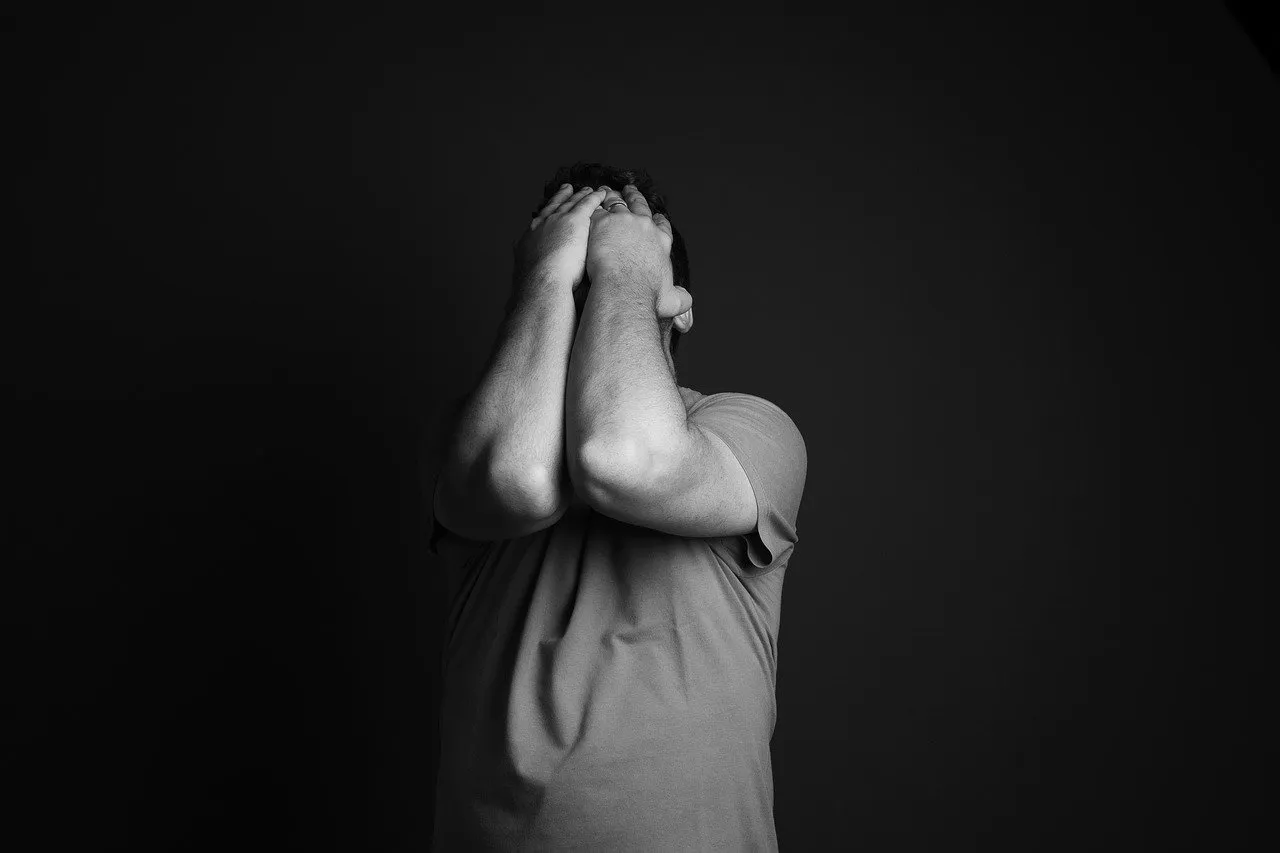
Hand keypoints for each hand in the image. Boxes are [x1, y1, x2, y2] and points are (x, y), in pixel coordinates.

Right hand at [513, 184, 608, 291]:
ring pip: (571, 203)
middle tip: (567, 188)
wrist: (542, 284)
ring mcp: (557, 221)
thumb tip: (536, 280)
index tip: (551, 207)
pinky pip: (586, 204)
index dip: (547, 212)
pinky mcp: (574, 220)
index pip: (540, 220)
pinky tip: (601, 194)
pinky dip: (594, 197)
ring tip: (588, 189)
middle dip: (561, 197)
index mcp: (529, 238)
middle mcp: (541, 225)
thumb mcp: (530, 275)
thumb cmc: (538, 288)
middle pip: (554, 206)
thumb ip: (536, 271)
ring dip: (580, 195)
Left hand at [586, 184, 692, 320]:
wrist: (625, 288)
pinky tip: (589, 205)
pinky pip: (597, 209)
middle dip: (635, 197)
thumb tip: (686, 301)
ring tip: (607, 192)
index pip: (662, 226)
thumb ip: (681, 298)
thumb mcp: (672, 299)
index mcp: (661, 241)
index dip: (658, 220)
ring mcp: (624, 221)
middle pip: (640, 206)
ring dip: (612, 197)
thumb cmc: (648, 294)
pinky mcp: (603, 222)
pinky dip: (594, 206)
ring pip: (617, 203)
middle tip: (630, 191)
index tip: (655, 217)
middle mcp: (645, 226)